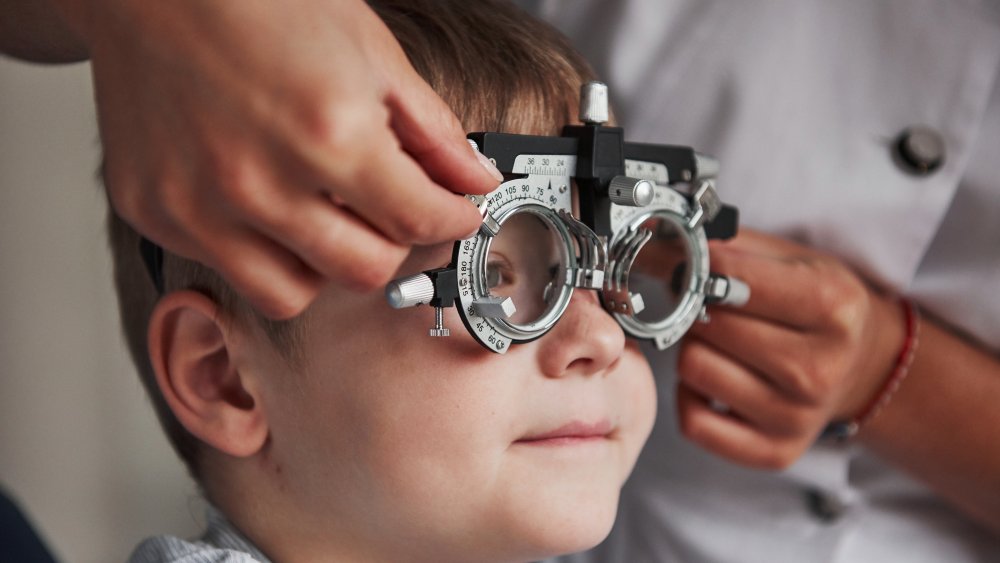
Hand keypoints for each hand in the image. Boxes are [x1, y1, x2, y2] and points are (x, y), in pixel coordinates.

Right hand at [54, 0, 501, 317]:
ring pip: (296, 294)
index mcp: (329, 132)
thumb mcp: (368, 49)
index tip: (455, 214)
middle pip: (366, 271)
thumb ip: (430, 129)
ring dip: (327, 262)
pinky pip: (230, 272)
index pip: (420, 221)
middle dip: (395, 243)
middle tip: (392, 211)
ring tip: (325, 213)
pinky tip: (267, 204)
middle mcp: (262, 182)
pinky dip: (263, 252)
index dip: (453, 219)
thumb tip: (474, 180)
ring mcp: (202, 206)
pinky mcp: (156, 214)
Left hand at [676, 230, 906, 468]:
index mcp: (833, 308)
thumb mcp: (795, 259)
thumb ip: (731, 244)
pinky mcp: (774, 451)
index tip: (696, 264)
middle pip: (708, 326)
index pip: (732, 278)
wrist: (863, 365)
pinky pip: (694, 422)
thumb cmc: (819, 306)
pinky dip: (690, 396)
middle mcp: (819, 368)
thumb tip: (661, 242)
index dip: (701, 267)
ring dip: (693, 348)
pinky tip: (713, 379)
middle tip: (709, 305)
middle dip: (697, 307)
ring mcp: (797, 417)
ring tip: (717, 342)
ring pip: (694, 369)